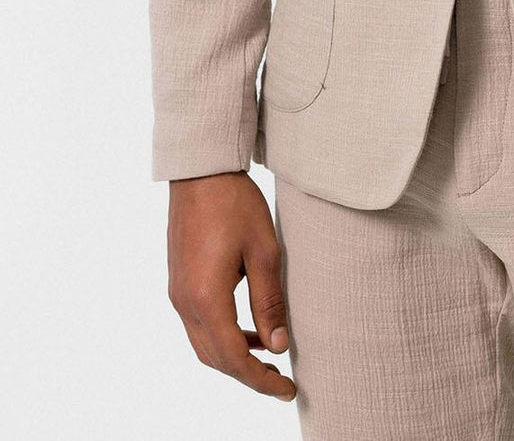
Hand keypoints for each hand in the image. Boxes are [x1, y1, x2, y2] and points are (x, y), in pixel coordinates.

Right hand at [166, 171, 295, 402]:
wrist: (201, 171)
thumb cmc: (236, 205)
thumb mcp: (264, 251)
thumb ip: (269, 302)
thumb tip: (279, 346)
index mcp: (207, 298)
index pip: (234, 359)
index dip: (261, 380)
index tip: (287, 390)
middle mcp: (185, 303)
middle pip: (215, 359)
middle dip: (248, 375)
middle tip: (281, 381)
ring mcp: (177, 294)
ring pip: (204, 345)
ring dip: (234, 356)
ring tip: (270, 355)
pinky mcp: (178, 283)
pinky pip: (199, 325)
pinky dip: (223, 336)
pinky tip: (249, 328)